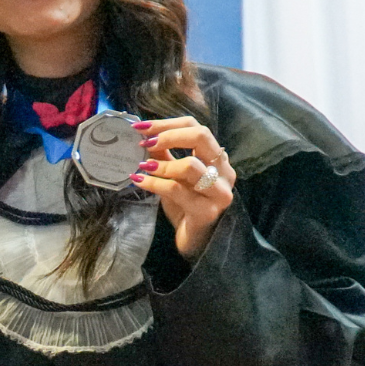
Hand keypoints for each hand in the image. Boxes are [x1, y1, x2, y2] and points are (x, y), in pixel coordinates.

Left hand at [131, 117, 235, 258]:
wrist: (197, 242)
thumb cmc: (186, 206)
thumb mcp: (173, 176)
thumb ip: (162, 156)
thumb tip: (142, 135)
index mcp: (218, 158)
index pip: (197, 127)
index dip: (167, 123)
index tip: (141, 127)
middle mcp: (224, 172)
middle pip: (201, 136)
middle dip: (168, 135)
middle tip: (144, 142)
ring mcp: (218, 192)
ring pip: (190, 165)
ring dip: (161, 164)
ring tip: (142, 167)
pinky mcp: (207, 212)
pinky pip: (177, 190)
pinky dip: (154, 183)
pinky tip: (140, 181)